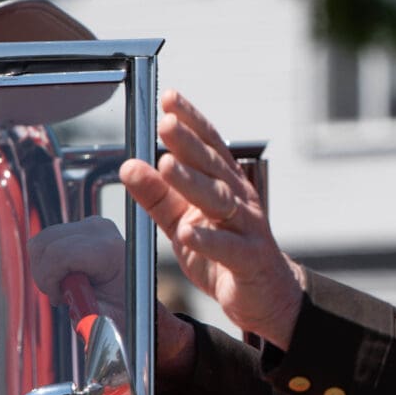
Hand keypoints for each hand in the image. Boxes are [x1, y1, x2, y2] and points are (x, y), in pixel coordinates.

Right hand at [27, 216, 197, 377]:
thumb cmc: (125, 309)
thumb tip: (83, 323)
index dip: (49, 279)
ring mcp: (91, 225)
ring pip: (42, 242)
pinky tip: (64, 275)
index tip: (60, 299)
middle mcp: (100, 231)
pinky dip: (46, 262)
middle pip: (46, 245)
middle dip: (44, 275)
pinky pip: (47, 240)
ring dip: (44, 269)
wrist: (137, 296)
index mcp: (110, 251)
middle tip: (60, 295)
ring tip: (63, 286)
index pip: (59, 254)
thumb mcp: (108, 318)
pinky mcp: (82, 226)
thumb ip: (92, 319)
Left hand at [119, 90, 306, 350]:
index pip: (210, 146)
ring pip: (220, 201)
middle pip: (213, 168)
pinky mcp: (250, 260)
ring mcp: (248, 229)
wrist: (267, 295)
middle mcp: (240, 200)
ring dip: (193, 183)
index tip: (169, 99)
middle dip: (189, 145)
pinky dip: (209, 239)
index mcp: (227, 185)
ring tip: (167, 166)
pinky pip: (229, 248)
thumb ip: (157, 195)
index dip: (192, 121)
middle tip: (165, 124)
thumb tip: (128, 166)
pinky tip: (188, 231)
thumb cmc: (225, 253)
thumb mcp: (183, 221)